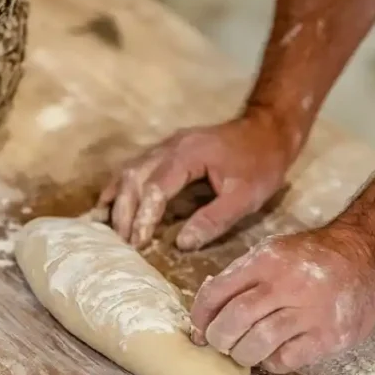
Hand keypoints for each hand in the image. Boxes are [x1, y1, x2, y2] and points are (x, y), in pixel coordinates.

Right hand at [98, 112, 295, 249]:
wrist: (269, 129)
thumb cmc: (261, 163)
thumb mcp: (246, 196)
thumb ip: (214, 219)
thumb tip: (181, 244)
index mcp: (188, 155)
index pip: (155, 187)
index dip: (144, 217)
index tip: (137, 244)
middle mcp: (170, 146)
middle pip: (133, 177)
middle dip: (123, 212)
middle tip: (121, 244)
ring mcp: (165, 145)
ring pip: (128, 170)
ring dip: (116, 200)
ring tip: (105, 229)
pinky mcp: (166, 150)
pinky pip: (134, 168)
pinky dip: (119, 188)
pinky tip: (108, 206)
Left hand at [189, 226, 374, 373]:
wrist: (366, 255)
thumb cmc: (312, 258)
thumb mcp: (273, 252)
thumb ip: (241, 276)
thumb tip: (205, 310)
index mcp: (266, 261)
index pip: (216, 293)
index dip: (200, 316)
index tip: (199, 329)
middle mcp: (288, 284)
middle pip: (234, 320)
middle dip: (218, 339)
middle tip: (221, 344)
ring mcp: (310, 311)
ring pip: (257, 344)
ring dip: (242, 354)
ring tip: (245, 353)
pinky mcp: (330, 335)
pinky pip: (286, 359)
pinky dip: (272, 363)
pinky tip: (273, 355)